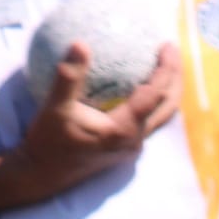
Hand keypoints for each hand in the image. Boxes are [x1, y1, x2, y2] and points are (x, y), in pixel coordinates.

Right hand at [0, 41, 179, 207]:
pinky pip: (146, 120)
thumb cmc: (47, 142)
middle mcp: (133, 141)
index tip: (166, 44)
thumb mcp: (54, 108)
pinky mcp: (124, 148)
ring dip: (166, 90)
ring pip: (160, 116)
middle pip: (168, 107)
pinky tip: (139, 83)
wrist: (42, 174)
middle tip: (171, 49)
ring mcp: (131, 147)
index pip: (155, 95)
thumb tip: (80, 43)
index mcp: (123, 130)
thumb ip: (68, 77)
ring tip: (164, 64)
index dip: (166, 69)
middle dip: (175, 78)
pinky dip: (151, 100)